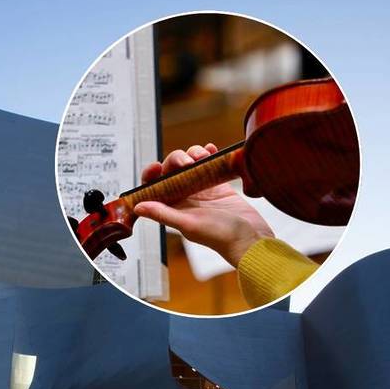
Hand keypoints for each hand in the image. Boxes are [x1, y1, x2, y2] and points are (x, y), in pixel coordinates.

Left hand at [132, 143, 273, 266]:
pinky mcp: (219, 186)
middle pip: (172, 171)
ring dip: (193, 154)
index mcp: (174, 209)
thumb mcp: (189, 224)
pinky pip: (209, 165)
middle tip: (188, 161)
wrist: (252, 239)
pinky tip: (211, 149)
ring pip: (190, 164)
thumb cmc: (222, 237)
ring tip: (202, 155)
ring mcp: (202, 191)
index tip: (156, 166)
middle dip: (177, 160)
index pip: (154, 188)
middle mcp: (185, 199)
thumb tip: (138, 207)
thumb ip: (163, 214)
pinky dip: (209, 154)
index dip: (151, 175)